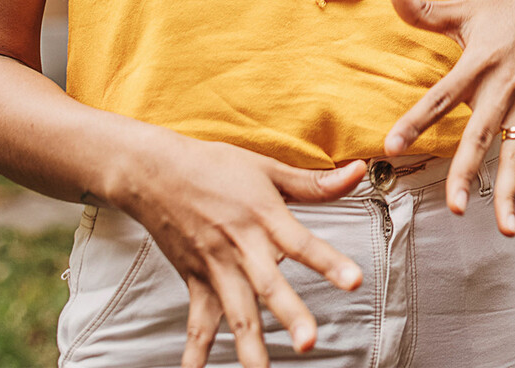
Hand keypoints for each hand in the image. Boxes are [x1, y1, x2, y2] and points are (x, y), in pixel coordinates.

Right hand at [112, 131, 364, 367]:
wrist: (155, 173)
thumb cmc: (215, 166)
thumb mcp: (268, 168)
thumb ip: (314, 182)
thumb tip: (359, 171)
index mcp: (263, 216)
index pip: (302, 244)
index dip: (329, 262)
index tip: (354, 282)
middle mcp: (240, 246)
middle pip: (268, 285)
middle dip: (290, 315)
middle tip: (309, 343)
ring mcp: (215, 267)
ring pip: (235, 312)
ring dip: (249, 345)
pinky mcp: (195, 280)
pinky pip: (197, 322)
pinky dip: (197, 352)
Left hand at [385, 0, 514, 235]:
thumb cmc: (508, 8)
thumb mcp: (467, 8)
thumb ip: (424, 9)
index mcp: (480, 61)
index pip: (442, 95)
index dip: (417, 120)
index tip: (393, 146)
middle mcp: (505, 85)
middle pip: (482, 133)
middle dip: (468, 170)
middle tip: (455, 206)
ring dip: (509, 188)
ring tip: (501, 226)